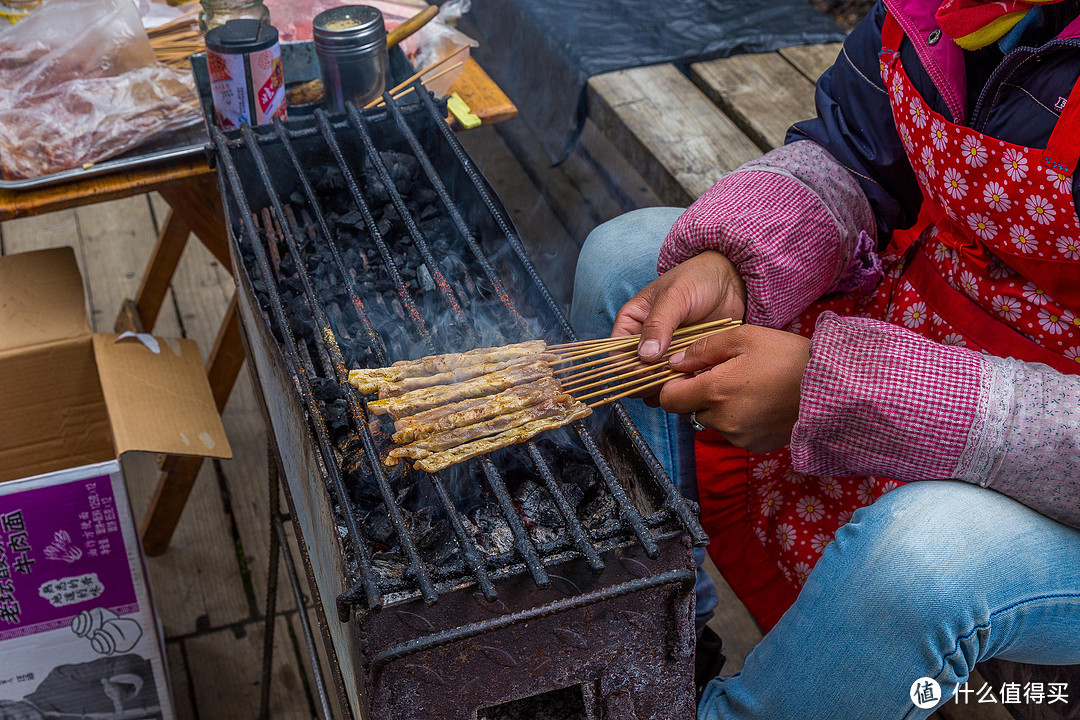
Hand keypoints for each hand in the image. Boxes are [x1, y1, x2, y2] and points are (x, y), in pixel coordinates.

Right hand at [612, 251, 745, 403]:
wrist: (730, 281)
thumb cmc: (698, 279)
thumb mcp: (675, 296)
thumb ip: (658, 324)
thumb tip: (645, 355)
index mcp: (631, 323)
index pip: (617, 355)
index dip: (627, 368)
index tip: (646, 373)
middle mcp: (644, 342)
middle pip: (634, 374)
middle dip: (647, 382)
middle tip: (665, 381)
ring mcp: (665, 354)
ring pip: (655, 383)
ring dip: (665, 388)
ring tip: (682, 381)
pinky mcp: (685, 361)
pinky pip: (678, 382)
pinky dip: (683, 386)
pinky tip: (695, 381)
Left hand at [660, 325, 809, 453]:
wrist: (831, 388)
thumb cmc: (787, 356)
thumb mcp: (743, 337)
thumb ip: (702, 349)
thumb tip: (675, 363)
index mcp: (715, 391)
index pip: (668, 399)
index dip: (674, 385)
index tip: (689, 374)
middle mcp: (723, 420)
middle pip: (689, 411)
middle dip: (699, 394)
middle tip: (724, 375)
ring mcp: (739, 437)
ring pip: (712, 422)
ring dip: (719, 408)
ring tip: (748, 387)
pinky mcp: (755, 446)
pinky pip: (734, 433)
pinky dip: (739, 420)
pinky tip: (760, 403)